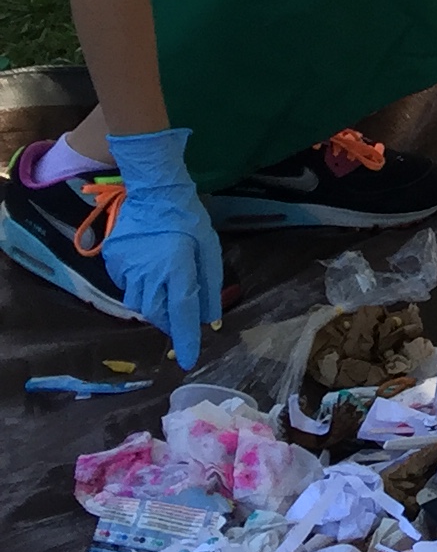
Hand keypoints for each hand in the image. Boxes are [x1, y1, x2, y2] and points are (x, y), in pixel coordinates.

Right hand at [100, 127, 222, 368]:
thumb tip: (208, 317)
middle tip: (180, 319)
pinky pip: (126, 286)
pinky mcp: (112, 262)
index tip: (188, 361)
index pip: (182, 314)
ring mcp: (126, 268)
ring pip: (139, 303)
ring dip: (154, 304)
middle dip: (169, 321)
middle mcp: (148, 274)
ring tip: (165, 290)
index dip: (186, 339)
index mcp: (176, 270)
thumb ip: (209, 285)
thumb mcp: (209, 250)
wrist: (153, 191)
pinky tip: (149, 272)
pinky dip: (139, 287)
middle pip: (156, 313)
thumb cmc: (188, 219)